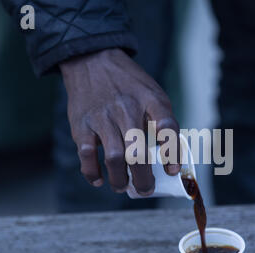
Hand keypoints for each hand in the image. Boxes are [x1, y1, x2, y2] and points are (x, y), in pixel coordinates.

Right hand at [59, 48, 180, 195]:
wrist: (93, 61)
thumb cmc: (129, 86)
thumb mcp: (153, 94)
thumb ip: (162, 122)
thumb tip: (170, 161)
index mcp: (151, 100)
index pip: (167, 127)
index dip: (172, 152)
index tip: (172, 171)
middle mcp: (127, 108)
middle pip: (137, 151)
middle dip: (143, 178)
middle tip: (145, 190)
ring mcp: (103, 116)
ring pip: (113, 157)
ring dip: (119, 179)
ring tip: (123, 187)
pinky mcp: (82, 123)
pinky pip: (86, 153)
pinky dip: (92, 172)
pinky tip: (99, 179)